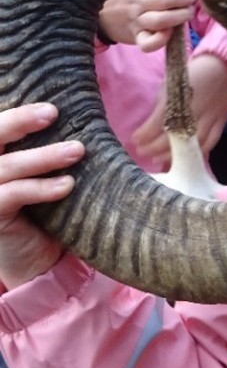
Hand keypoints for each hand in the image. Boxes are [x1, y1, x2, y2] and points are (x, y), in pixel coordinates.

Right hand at [0, 104, 81, 290]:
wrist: (36, 262)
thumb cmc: (43, 212)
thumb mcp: (40, 176)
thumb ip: (42, 151)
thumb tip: (75, 114)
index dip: (14, 114)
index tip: (50, 105)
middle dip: (17, 121)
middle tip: (52, 112)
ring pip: (5, 167)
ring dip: (43, 157)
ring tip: (77, 151)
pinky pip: (12, 195)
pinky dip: (41, 188)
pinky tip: (67, 186)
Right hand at [100, 0, 197, 51]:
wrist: (99, 11)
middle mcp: (137, 1)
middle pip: (163, 0)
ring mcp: (136, 20)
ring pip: (158, 20)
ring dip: (178, 16)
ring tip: (189, 11)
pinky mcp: (136, 36)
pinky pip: (147, 43)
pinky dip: (159, 40)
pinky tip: (168, 34)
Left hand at [132, 55, 226, 166]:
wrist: (222, 69)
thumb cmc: (192, 74)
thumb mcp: (171, 84)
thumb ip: (162, 105)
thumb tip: (151, 126)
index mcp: (178, 97)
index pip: (158, 122)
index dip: (145, 134)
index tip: (135, 139)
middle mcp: (194, 109)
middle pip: (174, 135)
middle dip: (155, 147)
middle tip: (142, 152)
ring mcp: (210, 117)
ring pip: (192, 142)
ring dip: (174, 154)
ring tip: (159, 159)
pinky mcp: (221, 122)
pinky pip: (210, 141)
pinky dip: (198, 152)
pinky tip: (186, 157)